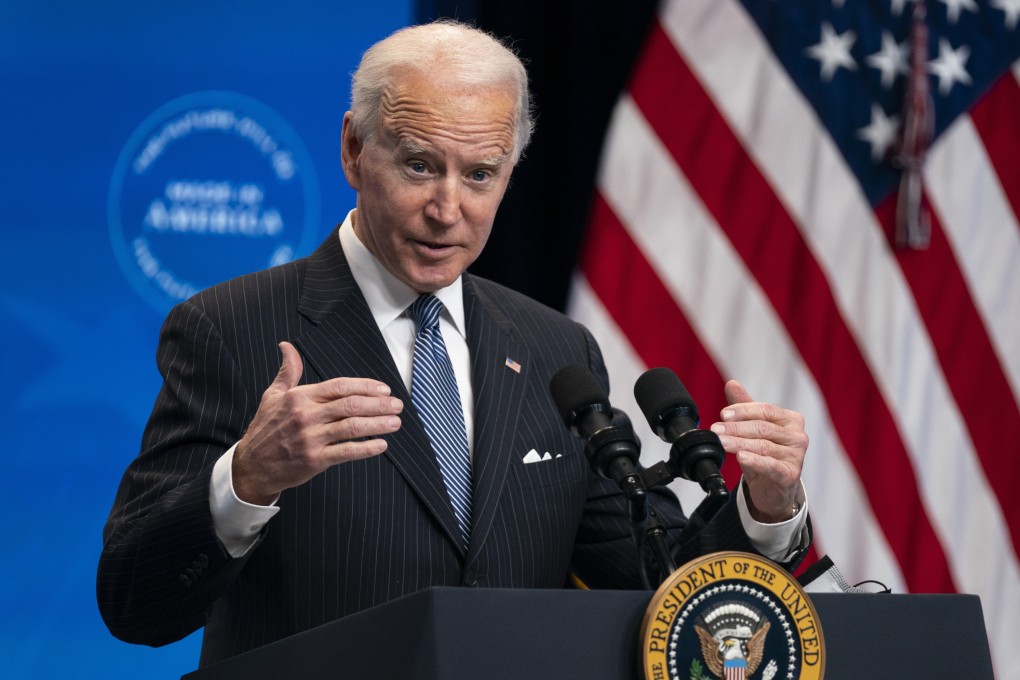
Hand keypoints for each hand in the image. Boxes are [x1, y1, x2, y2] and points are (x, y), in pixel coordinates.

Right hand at [232, 341, 402, 504]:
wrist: (250, 466)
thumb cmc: (265, 429)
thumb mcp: (273, 395)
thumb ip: (288, 371)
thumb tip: (287, 346)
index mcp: (300, 397)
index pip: (340, 386)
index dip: (365, 386)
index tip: (384, 389)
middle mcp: (306, 415)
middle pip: (351, 405)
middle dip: (379, 404)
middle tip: (397, 404)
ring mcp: (311, 438)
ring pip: (352, 427)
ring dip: (378, 424)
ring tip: (395, 422)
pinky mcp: (314, 460)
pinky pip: (346, 452)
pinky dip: (366, 448)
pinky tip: (381, 445)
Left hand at [709, 380, 805, 522]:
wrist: (774, 488)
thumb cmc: (766, 454)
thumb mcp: (754, 429)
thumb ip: (745, 407)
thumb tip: (731, 383)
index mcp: (791, 420)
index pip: (765, 410)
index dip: (742, 411)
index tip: (723, 414)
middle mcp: (798, 436)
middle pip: (762, 428)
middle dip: (735, 428)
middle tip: (715, 430)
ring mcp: (797, 456)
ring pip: (763, 446)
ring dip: (738, 443)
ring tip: (721, 442)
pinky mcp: (791, 475)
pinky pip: (770, 465)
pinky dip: (754, 461)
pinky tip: (740, 457)